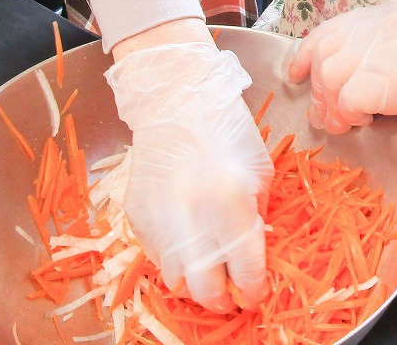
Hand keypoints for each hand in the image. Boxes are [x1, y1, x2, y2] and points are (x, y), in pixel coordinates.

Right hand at [106, 43, 273, 311]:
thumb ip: (258, 214)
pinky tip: (186, 234)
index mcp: (231, 203)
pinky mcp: (137, 216)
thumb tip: (254, 250)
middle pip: (206, 292)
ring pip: (177, 280)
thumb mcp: (259, 168)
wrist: (176, 97)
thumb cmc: (226, 126)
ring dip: (196, 279)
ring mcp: (160, 219)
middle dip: (223, 298)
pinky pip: (156, 254)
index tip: (256, 290)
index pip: (246, 272)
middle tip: (232, 290)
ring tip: (208, 262)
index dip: (254, 288)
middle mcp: (193, 218)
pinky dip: (174, 255)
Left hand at [285, 0, 396, 154]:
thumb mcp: (383, 59)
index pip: (331, 28)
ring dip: (335, 107)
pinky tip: (366, 118)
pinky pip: (353, 96)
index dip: (306, 54)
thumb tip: (301, 71)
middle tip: (332, 117)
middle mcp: (392, 20)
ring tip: (350, 120)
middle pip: (328, 55)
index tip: (296, 75)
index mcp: (388, 11)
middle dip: (322, 92)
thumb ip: (351, 54)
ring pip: (333, 76)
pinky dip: (351, 112)